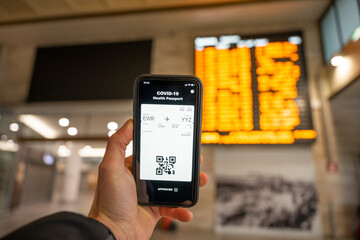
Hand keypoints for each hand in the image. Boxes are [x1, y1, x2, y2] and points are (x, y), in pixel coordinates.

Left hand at [88, 119, 207, 239]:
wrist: (114, 233)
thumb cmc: (108, 202)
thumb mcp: (110, 167)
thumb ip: (117, 143)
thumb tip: (130, 123)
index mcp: (131, 166)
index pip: (153, 151)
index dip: (167, 145)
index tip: (180, 141)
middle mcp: (142, 179)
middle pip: (168, 167)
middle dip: (184, 164)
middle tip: (196, 160)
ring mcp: (150, 195)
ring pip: (175, 185)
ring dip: (190, 183)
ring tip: (200, 181)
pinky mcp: (157, 210)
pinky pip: (174, 207)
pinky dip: (183, 209)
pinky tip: (186, 210)